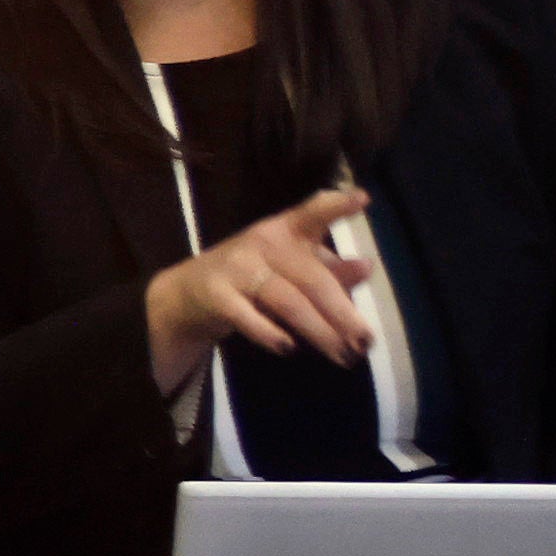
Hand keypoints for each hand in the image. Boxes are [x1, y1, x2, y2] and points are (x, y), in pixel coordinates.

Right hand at [147, 181, 373, 395]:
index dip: (336, 206)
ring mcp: (237, 268)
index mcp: (287, 229)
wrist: (189, 292)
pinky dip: (269, 333)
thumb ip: (330, 270)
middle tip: (365, 343)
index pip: (312, 213)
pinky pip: (247, 316)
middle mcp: (262, 242)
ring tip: (343, 356)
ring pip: (287, 301)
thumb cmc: (255, 274)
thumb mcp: (293, 267)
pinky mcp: (216, 294)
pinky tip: (289, 349)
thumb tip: (367, 267)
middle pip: (311, 278)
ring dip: (318, 332)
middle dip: (342, 313)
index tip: (362, 198)